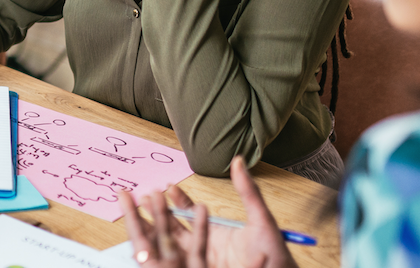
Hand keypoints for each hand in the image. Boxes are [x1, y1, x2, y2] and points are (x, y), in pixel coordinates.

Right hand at [118, 157, 296, 267]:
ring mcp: (200, 261)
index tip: (168, 186)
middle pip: (175, 228)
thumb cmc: (277, 256)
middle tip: (146, 196)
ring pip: (170, 244)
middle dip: (159, 212)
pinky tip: (148, 243)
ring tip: (143, 211)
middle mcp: (207, 248)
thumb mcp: (261, 221)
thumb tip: (239, 161)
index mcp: (219, 233)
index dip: (179, 200)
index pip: (193, 214)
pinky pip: (179, 259)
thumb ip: (248, 192)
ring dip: (156, 228)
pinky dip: (161, 250)